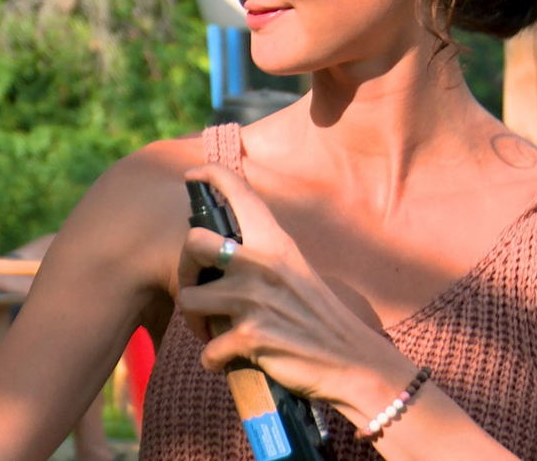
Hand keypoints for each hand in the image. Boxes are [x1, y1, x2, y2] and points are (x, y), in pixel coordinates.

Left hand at [176, 163, 403, 404]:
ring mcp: (254, 299)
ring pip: (189, 299)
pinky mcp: (250, 336)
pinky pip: (208, 348)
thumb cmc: (316, 316)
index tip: (194, 176)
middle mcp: (262, 263)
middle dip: (184, 270)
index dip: (210, 174)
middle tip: (196, 288)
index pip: (239, 191)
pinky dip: (212, 360)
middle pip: (193, 242)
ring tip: (210, 330)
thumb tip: (218, 246)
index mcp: (275, 242)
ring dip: (195, 321)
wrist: (351, 361)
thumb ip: (260, 254)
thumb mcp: (293, 270)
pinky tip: (224, 360)